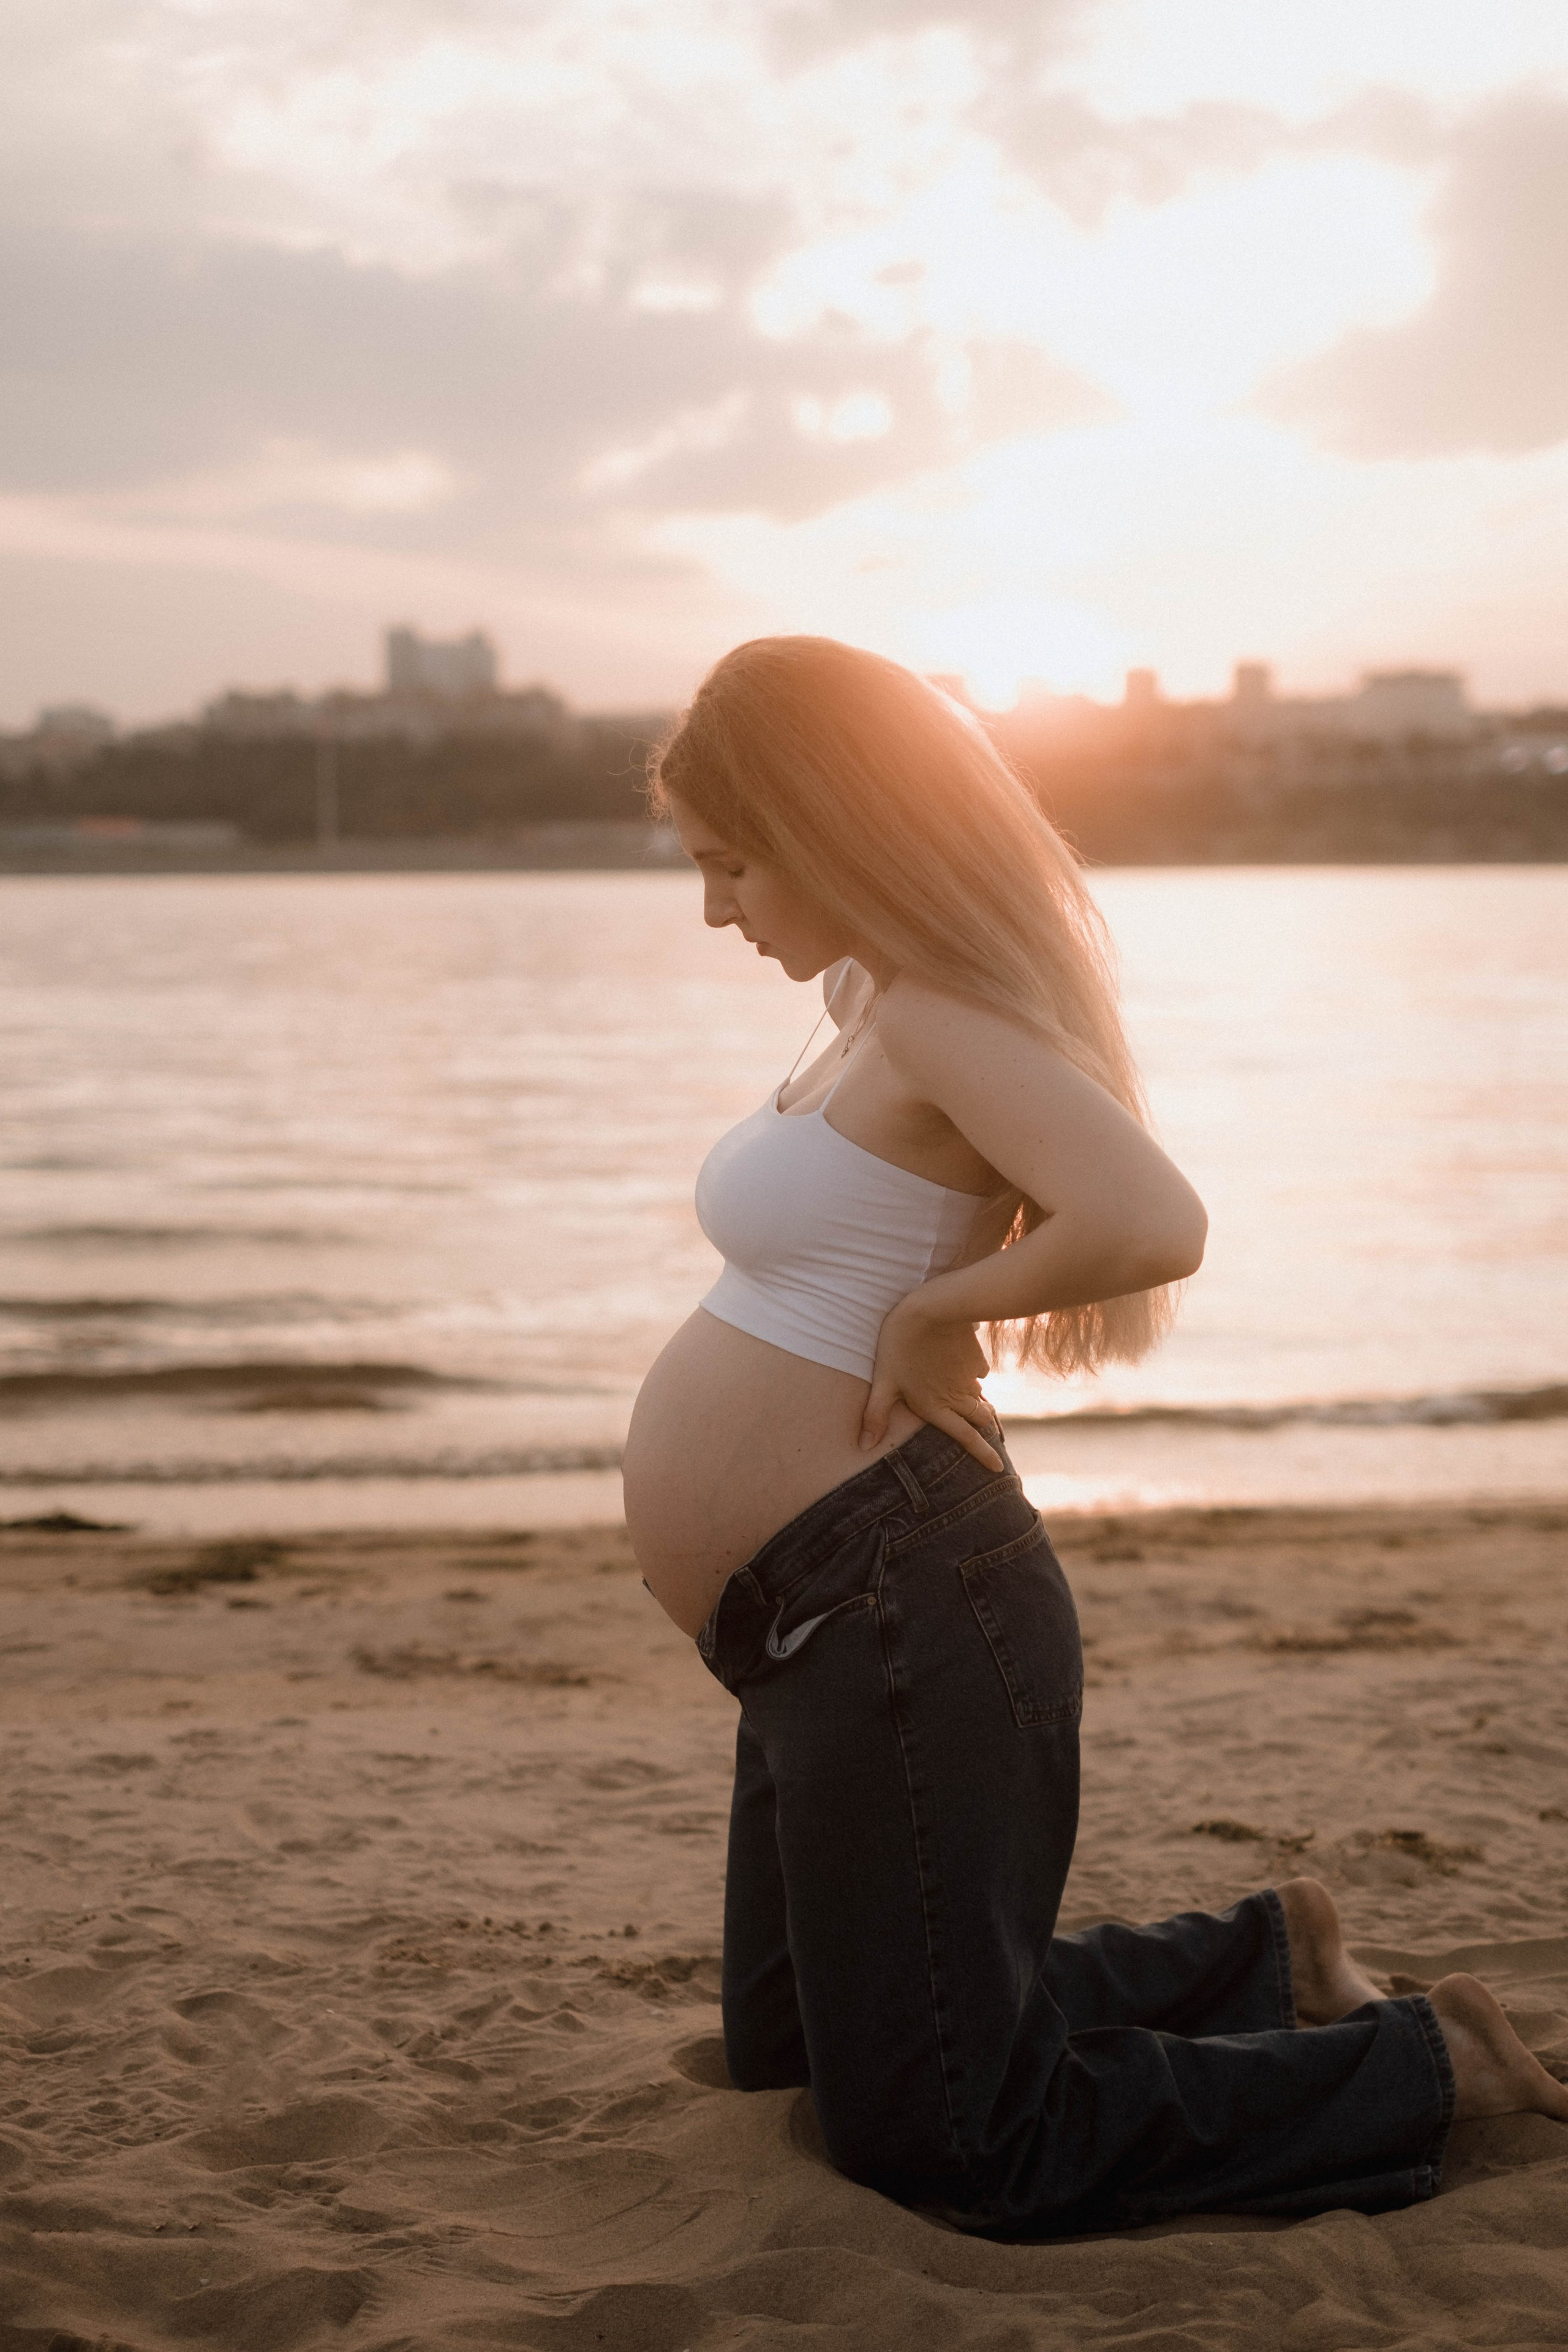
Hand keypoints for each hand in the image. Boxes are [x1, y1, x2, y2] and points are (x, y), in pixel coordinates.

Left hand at [859, 1294, 1003, 1471]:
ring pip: (980, 1396)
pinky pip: (979, 1371)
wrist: (932, 1309)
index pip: (966, 1438)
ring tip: (973, 1402)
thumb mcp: (883, 1381)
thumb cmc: (900, 1346)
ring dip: (978, 1402)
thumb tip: (864, 1446)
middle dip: (986, 1429)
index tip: (998, 1469)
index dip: (983, 1455)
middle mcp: (958, 1396)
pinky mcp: (976, 1357)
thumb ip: (875, 1415)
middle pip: (981, 1419)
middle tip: (990, 1435)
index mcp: (937, 1407)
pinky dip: (973, 1373)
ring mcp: (970, 1377)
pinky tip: (963, 1365)